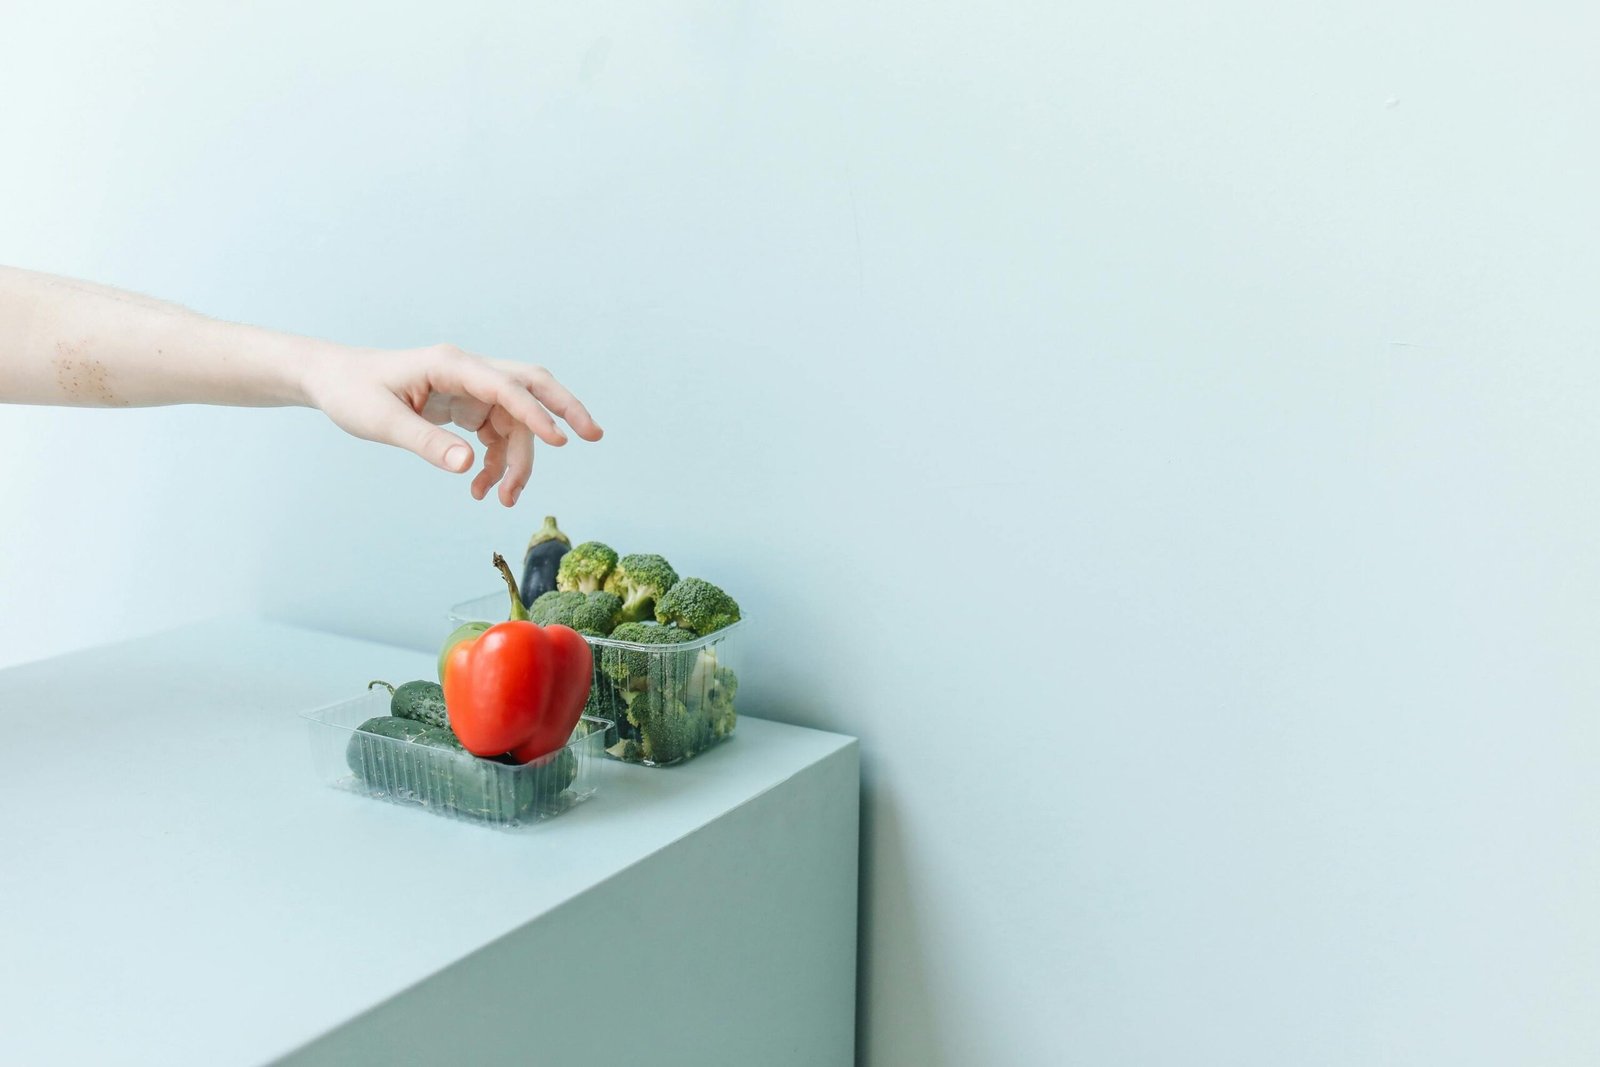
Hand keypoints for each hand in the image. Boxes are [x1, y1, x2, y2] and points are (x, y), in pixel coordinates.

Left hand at [304, 344, 601, 505]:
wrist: (333, 381)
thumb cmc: (352, 393)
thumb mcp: (382, 421)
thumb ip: (427, 443)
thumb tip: (469, 467)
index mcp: (450, 364)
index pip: (505, 386)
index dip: (535, 413)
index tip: (560, 441)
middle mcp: (468, 372)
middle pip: (531, 385)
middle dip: (563, 410)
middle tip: (593, 436)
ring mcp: (471, 389)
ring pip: (516, 420)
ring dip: (518, 459)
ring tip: (502, 498)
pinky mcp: (467, 406)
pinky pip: (499, 434)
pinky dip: (498, 462)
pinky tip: (484, 487)